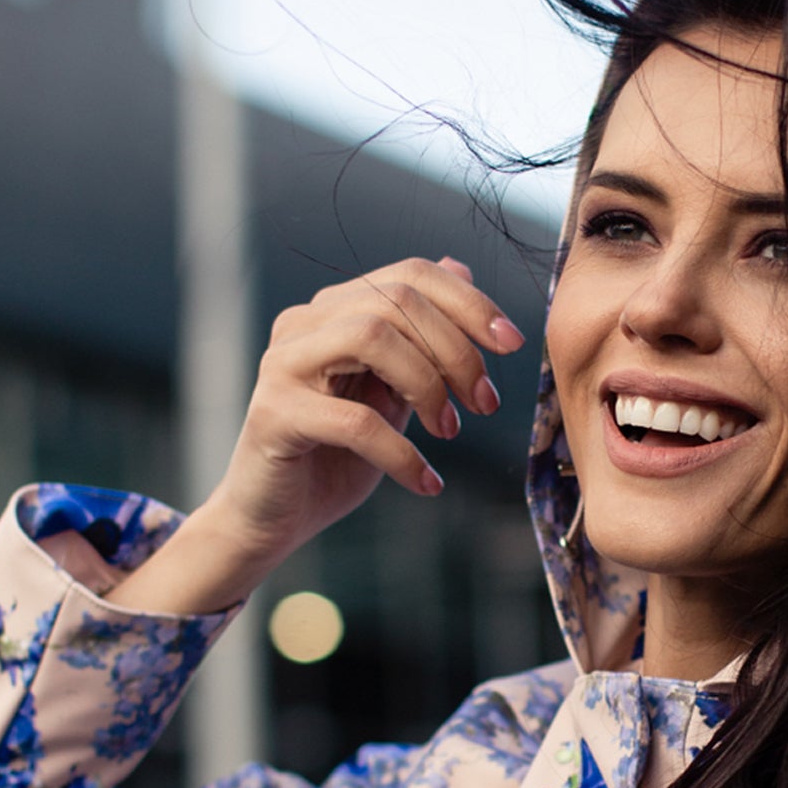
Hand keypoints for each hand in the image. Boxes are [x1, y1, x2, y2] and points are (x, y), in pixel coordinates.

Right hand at [108, 258, 525, 613]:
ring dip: (428, 385)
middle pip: (396, 300)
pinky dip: (402, 454)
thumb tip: (462, 270)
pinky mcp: (275, 414)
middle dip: (456, 351)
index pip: (409, 275)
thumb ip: (421, 341)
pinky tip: (425, 482)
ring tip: (449, 432)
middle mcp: (303, 324)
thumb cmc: (336, 458)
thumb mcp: (393, 394)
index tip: (512, 342)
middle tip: (485, 404)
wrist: (275, 518)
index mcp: (334, 311)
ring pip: (371, 338)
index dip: (469, 302)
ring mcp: (283, 365)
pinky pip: (355, 421)